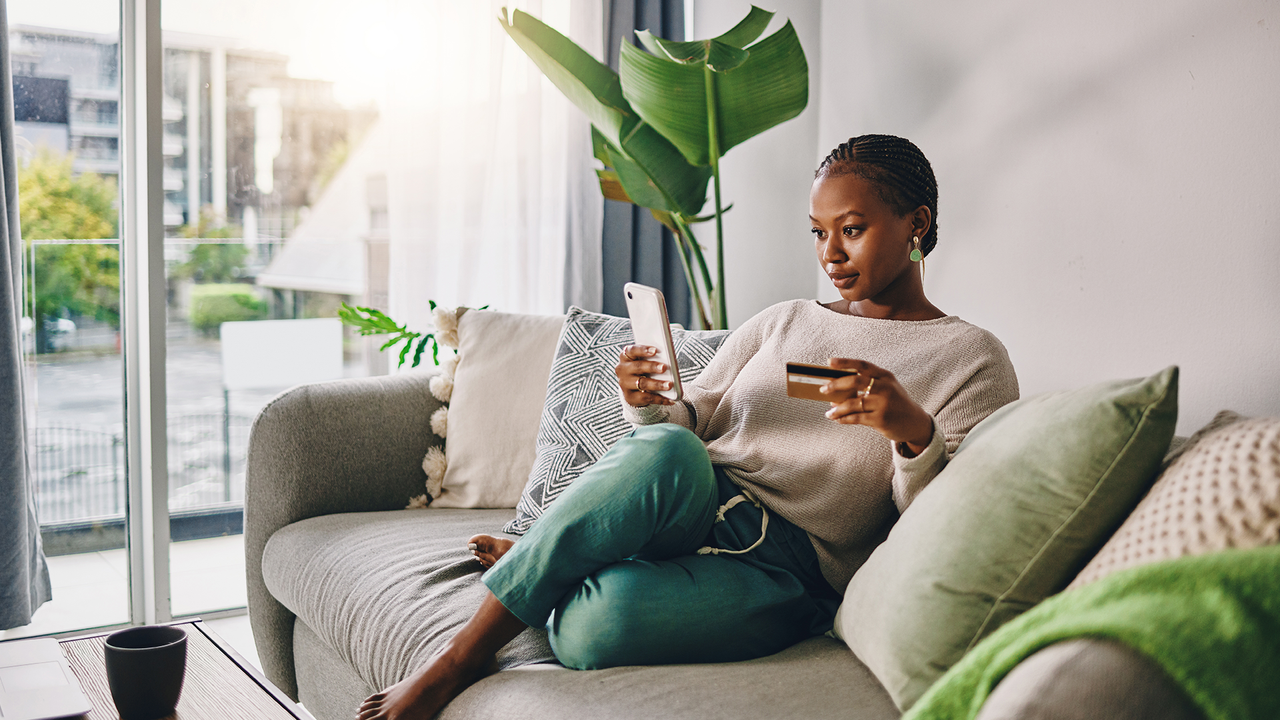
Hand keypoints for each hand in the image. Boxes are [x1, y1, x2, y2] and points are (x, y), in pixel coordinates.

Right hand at [616, 345, 674, 406]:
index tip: (655, 350)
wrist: (633, 388)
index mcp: (626, 356)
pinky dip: (659, 398)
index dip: (643, 350)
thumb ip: (652, 358)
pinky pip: (646, 398)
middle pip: (638, 366)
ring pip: (642, 383)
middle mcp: (622, 369)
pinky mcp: (630, 397)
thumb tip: (667, 361)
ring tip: (669, 385)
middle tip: (664, 367)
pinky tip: (669, 399)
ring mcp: (624, 384)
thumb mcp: (644, 361)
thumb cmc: (643, 369)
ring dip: (657, 384)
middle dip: (652, 367)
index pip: (632, 350)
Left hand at [819, 358, 933, 455]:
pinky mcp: (881, 419)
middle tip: (823, 389)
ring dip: (838, 408)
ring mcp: (884, 403)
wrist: (915, 423)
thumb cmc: (895, 404)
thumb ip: (866, 388)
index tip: (830, 362)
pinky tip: (837, 419)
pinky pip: (856, 418)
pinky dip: (844, 418)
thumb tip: (835, 394)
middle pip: (856, 380)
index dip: (845, 362)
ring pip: (853, 403)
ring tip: (829, 413)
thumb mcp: (886, 389)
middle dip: (836, 384)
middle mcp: (885, 388)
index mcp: (885, 376)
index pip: (863, 365)